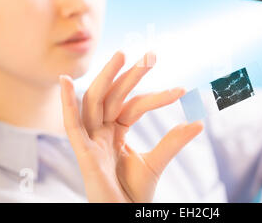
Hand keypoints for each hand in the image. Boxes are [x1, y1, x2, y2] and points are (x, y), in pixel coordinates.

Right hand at [59, 51, 203, 202]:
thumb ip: (173, 141)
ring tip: (122, 54)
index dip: (156, 96)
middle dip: (130, 75)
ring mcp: (90, 142)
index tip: (182, 91)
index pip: (133, 105)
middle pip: (113, 96)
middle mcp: (100, 133)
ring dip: (106, 77)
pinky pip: (71, 126)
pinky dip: (65, 104)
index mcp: (115, 134)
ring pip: (94, 102)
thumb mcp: (157, 162)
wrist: (125, 217)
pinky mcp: (84, 154)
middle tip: (152, 55)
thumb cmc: (134, 194)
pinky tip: (64, 82)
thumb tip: (198, 122)